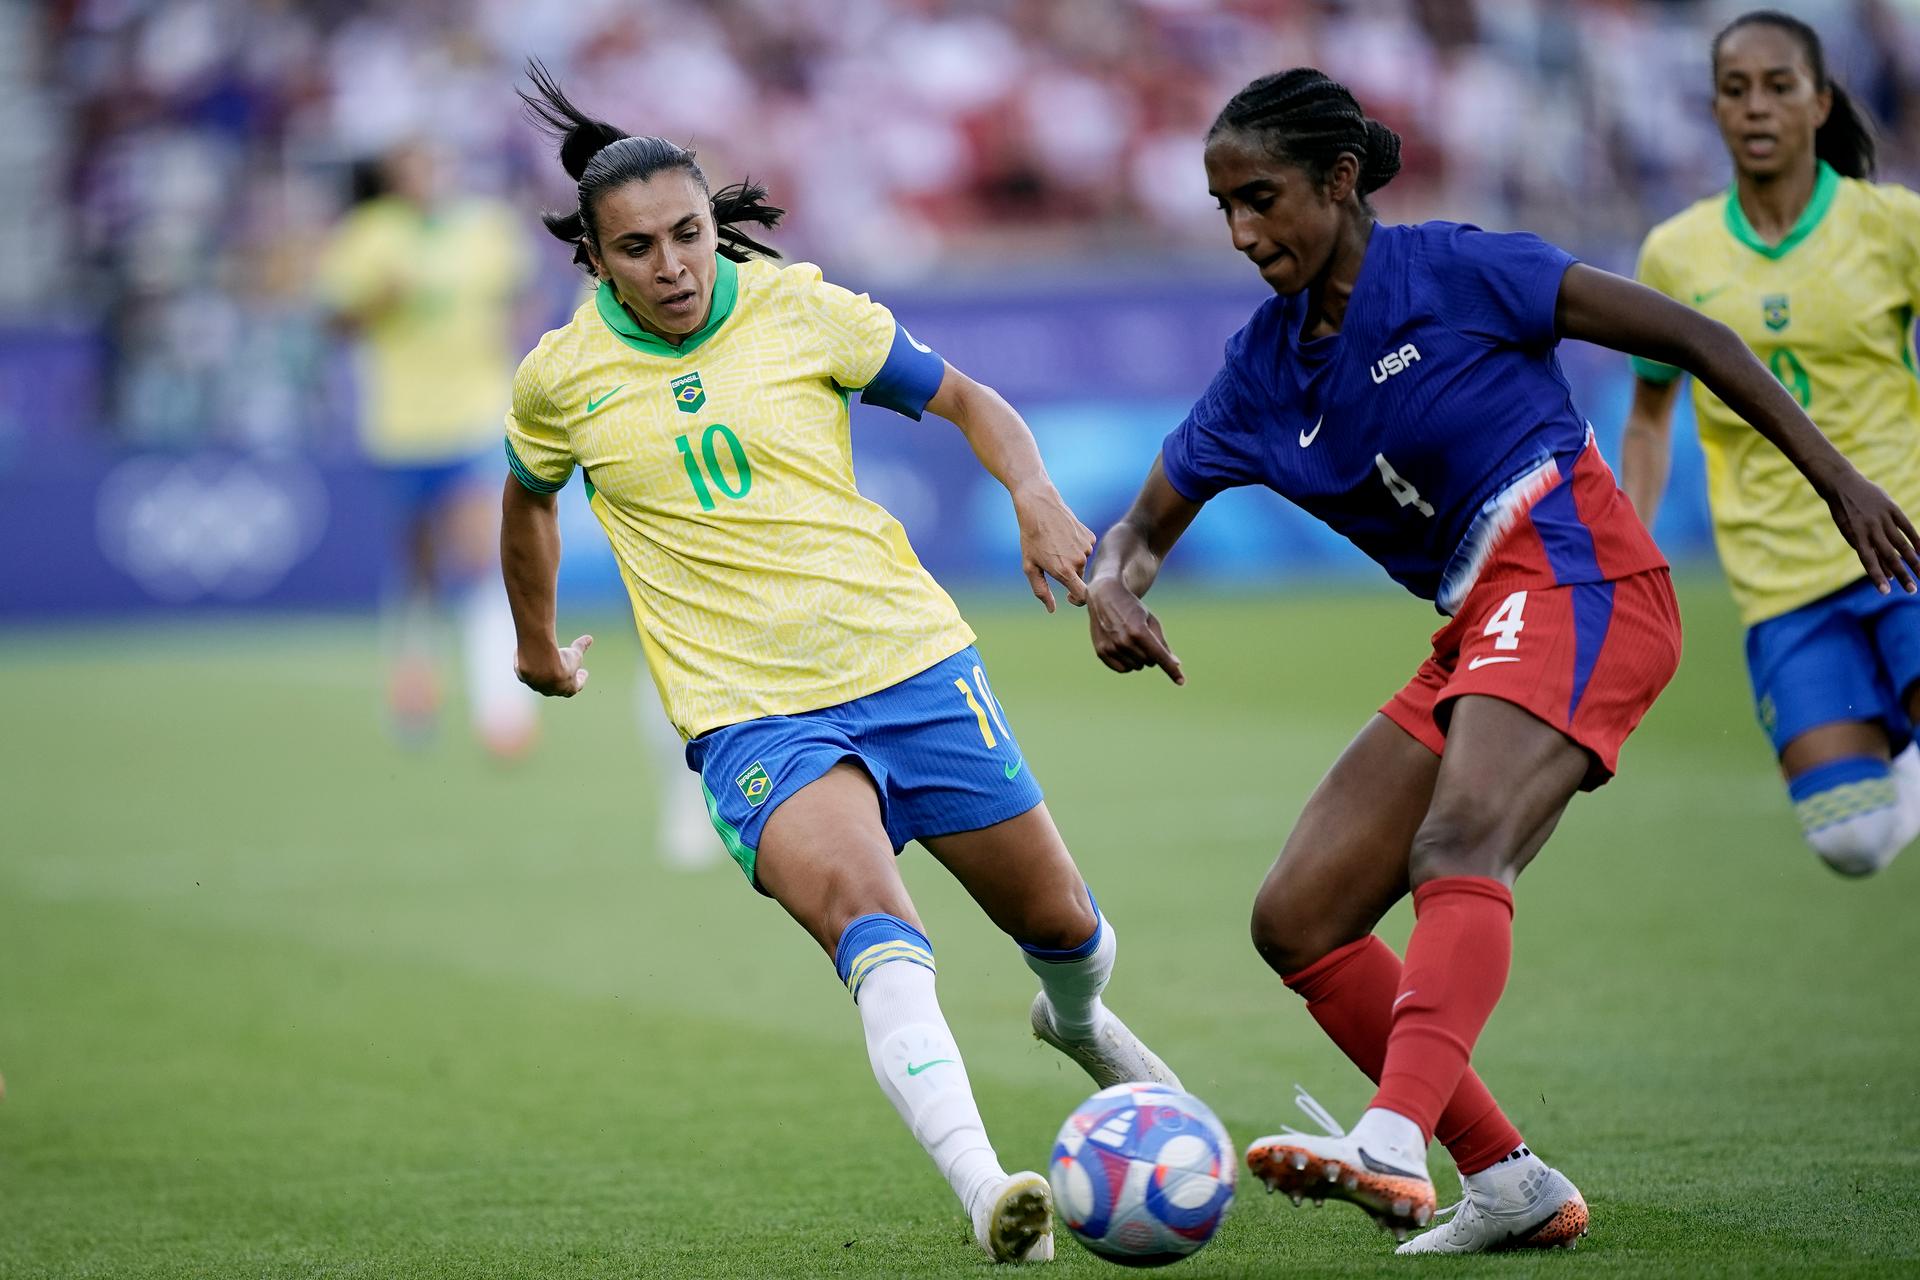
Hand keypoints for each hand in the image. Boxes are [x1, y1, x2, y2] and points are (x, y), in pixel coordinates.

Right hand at [515, 634, 592, 696]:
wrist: (540, 664)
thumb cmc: (562, 660)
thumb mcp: (575, 653)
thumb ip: (581, 646)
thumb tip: (589, 638)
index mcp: (569, 688)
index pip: (577, 686)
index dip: (581, 679)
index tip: (584, 672)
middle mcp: (552, 691)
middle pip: (558, 688)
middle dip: (562, 680)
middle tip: (565, 672)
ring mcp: (537, 686)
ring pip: (540, 681)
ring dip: (543, 674)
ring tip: (545, 664)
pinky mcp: (524, 678)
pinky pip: (525, 673)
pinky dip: (527, 666)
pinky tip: (526, 658)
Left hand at [1013, 484, 1094, 612]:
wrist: (1039, 506)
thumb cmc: (1031, 538)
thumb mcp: (1030, 566)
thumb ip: (1041, 590)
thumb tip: (1051, 610)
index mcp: (1064, 571)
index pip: (1083, 596)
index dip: (1078, 601)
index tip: (1069, 597)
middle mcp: (1079, 561)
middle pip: (1079, 578)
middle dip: (1068, 574)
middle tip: (1050, 558)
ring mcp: (1086, 548)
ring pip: (1082, 562)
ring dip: (1071, 558)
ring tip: (1054, 544)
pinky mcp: (1090, 536)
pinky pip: (1085, 549)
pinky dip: (1076, 546)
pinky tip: (1063, 535)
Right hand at [1087, 578, 1183, 683]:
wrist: (1105, 596)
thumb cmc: (1133, 608)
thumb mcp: (1151, 621)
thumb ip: (1163, 644)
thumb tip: (1176, 664)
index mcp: (1139, 631)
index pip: (1159, 656)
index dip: (1172, 670)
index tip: (1181, 681)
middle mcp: (1124, 641)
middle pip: (1149, 662)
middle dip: (1151, 654)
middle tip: (1144, 638)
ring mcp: (1111, 647)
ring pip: (1136, 667)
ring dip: (1138, 659)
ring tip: (1132, 641)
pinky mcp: (1101, 651)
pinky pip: (1122, 669)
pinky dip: (1127, 664)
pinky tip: (1124, 650)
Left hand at [1822, 469, 1919, 594]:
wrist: (1843, 485)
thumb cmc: (1846, 514)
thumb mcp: (1851, 533)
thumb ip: (1869, 552)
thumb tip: (1887, 575)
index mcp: (1856, 537)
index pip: (1868, 561)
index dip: (1877, 576)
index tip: (1886, 592)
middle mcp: (1870, 529)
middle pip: (1888, 556)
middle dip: (1901, 574)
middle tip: (1912, 590)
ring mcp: (1882, 518)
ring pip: (1901, 543)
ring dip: (1913, 561)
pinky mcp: (1891, 508)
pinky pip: (1907, 526)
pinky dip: (1916, 539)